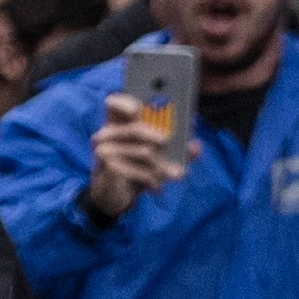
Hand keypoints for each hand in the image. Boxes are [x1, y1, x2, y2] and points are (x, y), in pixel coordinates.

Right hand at [81, 99, 188, 221]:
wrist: (115, 195)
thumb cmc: (137, 167)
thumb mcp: (159, 155)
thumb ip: (178, 147)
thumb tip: (195, 146)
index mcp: (118, 123)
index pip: (114, 104)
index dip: (125, 102)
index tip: (139, 107)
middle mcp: (107, 134)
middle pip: (136, 128)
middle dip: (158, 135)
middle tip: (168, 140)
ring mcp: (104, 151)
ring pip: (144, 152)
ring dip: (163, 165)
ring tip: (175, 174)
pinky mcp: (107, 168)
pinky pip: (139, 171)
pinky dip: (153, 179)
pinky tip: (157, 186)